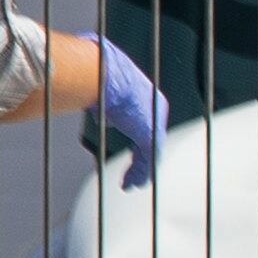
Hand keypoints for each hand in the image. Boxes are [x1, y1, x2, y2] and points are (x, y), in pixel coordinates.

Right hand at [97, 40, 171, 188]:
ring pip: (151, 154)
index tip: (132, 156)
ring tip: (131, 184)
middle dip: (142, 160)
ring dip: (140, 171)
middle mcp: (156, 109)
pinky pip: (148, 160)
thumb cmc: (100, 75)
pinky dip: (140, 174)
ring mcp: (155, 121)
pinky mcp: (149, 133)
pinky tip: (132, 184)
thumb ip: (108, 106)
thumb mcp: (105, 92)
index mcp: (147, 97)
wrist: (106, 73)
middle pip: (151, 141)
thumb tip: (102, 113)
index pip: (146, 125)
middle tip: (135, 175)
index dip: (139, 143)